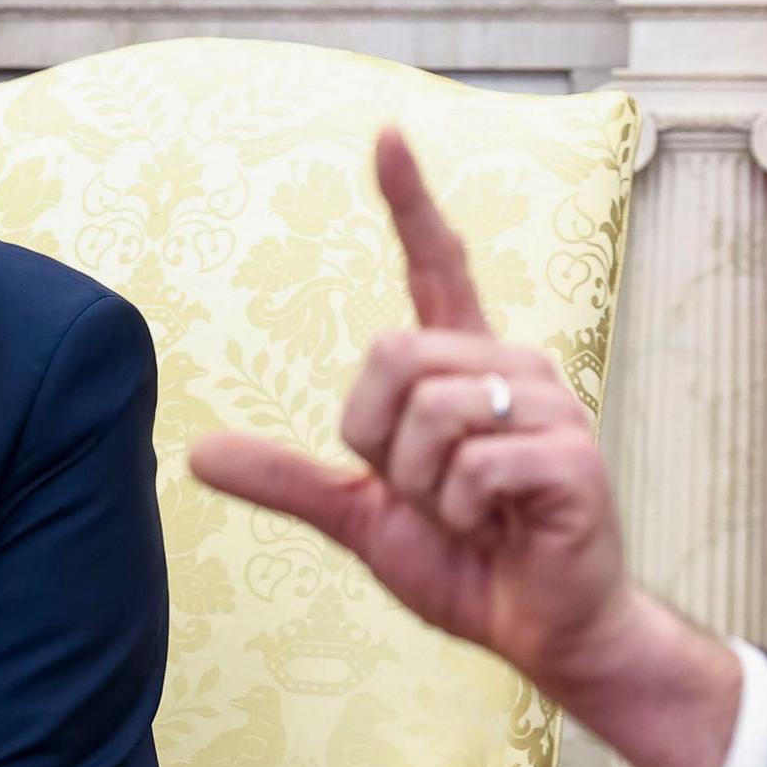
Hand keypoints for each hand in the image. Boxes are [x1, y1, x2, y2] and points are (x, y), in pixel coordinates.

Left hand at [185, 129, 741, 766]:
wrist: (544, 629)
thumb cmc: (470, 563)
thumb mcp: (363, 516)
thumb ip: (290, 480)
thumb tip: (196, 452)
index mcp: (466, 371)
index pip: (437, 267)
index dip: (411, 203)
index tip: (385, 136)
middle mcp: (512, 367)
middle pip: (393, 353)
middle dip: (381, 440)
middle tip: (426, 491)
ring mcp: (549, 407)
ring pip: (431, 410)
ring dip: (425, 483)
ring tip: (468, 513)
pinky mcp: (570, 456)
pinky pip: (475, 464)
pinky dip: (463, 511)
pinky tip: (498, 527)